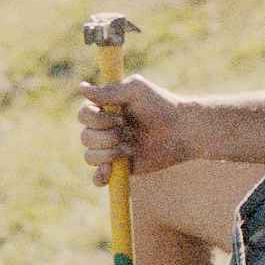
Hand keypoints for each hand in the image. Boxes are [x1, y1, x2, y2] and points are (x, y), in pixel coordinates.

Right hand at [76, 74, 191, 185]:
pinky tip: (110, 171)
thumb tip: (81, 86)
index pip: (83, 115)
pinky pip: (98, 178)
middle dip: (106, 137)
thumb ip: (108, 91)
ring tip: (130, 149)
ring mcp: (111, 149)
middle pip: (84, 137)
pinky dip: (100, 176)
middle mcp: (104, 129)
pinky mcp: (120, 168)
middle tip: (128, 131)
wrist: (183, 130)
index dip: (97, 119)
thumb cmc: (162, 105)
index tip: (120, 116)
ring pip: (89, 157)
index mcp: (104, 109)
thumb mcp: (136, 90)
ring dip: (108, 153)